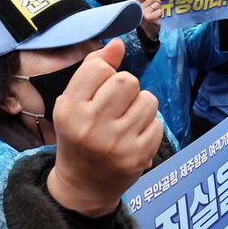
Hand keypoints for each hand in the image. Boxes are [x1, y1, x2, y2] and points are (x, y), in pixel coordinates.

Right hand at [46, 39, 162, 215]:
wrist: (82, 186)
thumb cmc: (78, 135)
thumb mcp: (73, 101)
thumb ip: (93, 69)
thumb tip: (118, 43)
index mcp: (70, 109)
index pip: (99, 67)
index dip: (104, 74)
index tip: (100, 90)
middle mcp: (90, 125)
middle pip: (127, 80)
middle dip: (126, 88)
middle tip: (117, 106)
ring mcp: (116, 143)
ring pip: (148, 99)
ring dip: (141, 106)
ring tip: (127, 121)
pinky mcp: (137, 157)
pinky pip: (158, 123)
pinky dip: (149, 126)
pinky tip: (134, 137)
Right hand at [137, 0, 162, 40]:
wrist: (147, 33)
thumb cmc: (148, 20)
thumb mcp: (145, 10)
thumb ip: (148, 2)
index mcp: (137, 6)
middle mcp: (138, 9)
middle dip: (157, 2)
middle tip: (158, 8)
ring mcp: (143, 13)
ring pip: (156, 4)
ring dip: (159, 9)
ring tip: (156, 14)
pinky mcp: (149, 18)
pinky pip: (159, 11)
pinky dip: (160, 14)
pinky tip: (157, 19)